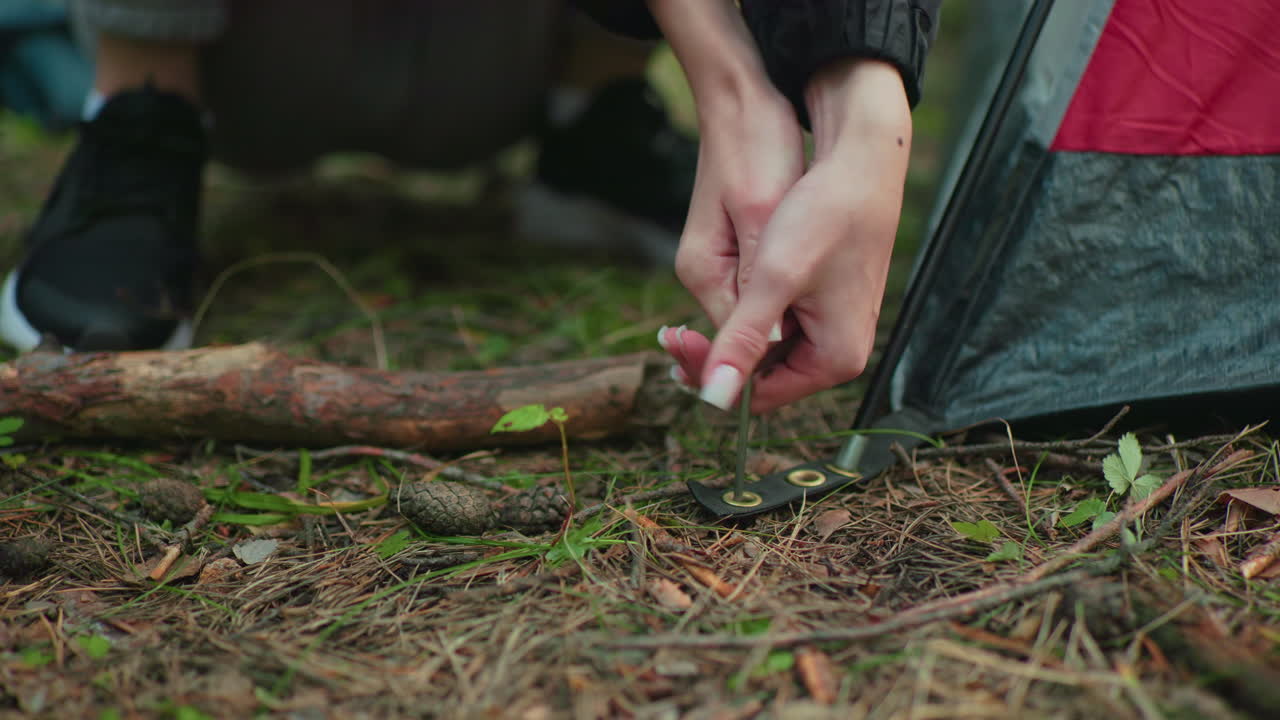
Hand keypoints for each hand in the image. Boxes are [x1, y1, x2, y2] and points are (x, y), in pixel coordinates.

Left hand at [662, 59, 912, 412]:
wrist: (863, 164)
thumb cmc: (825, 215)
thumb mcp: (772, 280)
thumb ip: (742, 340)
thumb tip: (714, 400)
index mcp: (835, 358)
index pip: (759, 396)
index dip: (713, 376)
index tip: (675, 344)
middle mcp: (841, 352)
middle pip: (764, 375)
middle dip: (719, 356)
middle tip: (672, 333)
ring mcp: (837, 328)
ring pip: (769, 349)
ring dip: (731, 334)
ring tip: (691, 316)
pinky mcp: (829, 305)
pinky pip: (781, 324)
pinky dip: (750, 314)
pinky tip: (727, 292)